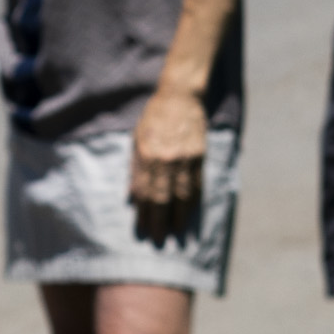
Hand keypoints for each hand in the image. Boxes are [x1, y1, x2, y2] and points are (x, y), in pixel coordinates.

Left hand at [129, 81, 209, 237]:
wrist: (180, 95)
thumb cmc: (154, 116)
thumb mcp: (137, 137)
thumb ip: (136, 167)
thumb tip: (133, 196)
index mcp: (146, 154)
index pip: (144, 191)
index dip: (143, 212)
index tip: (142, 228)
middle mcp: (164, 159)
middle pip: (161, 198)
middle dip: (159, 221)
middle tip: (158, 238)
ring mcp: (184, 159)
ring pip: (181, 196)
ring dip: (178, 217)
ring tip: (175, 232)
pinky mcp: (199, 156)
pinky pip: (196, 185)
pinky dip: (192, 202)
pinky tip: (189, 213)